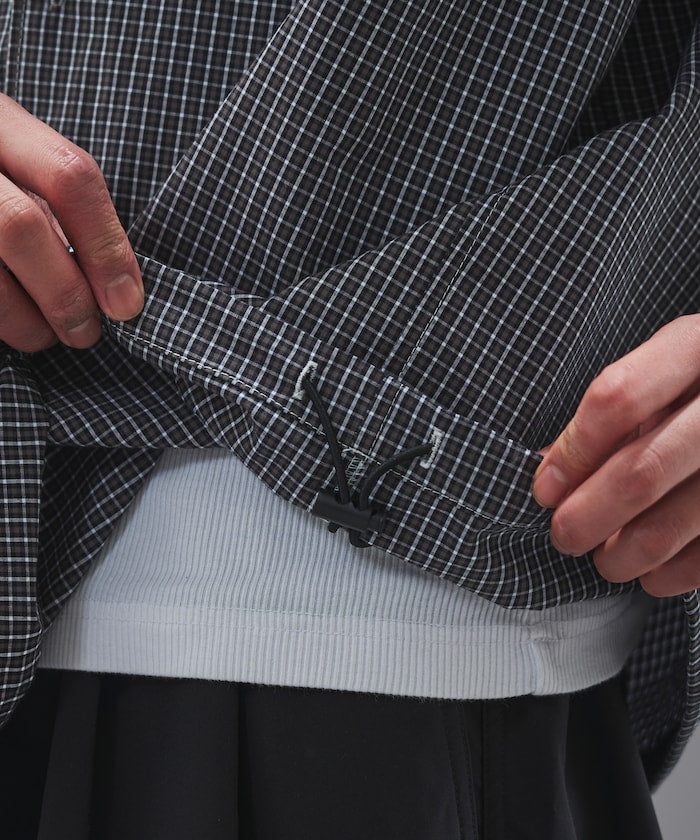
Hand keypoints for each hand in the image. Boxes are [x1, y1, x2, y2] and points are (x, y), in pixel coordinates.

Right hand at [0, 93, 142, 351]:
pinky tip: (9, 324)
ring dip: (24, 319)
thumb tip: (114, 286)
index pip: (69, 176)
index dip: (106, 247)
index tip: (127, 302)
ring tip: (45, 335)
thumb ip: (59, 207)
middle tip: (85, 331)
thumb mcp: (19, 161)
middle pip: (19, 225)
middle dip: (64, 293)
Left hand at [532, 315, 699, 596]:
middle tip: (563, 534)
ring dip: (623, 554)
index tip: (546, 487)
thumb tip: (551, 476)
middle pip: (642, 470)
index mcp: (695, 348)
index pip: (619, 398)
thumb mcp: (666, 371)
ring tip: (604, 558)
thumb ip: (612, 416)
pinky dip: (668, 574)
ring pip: (672, 524)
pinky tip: (651, 571)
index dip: (574, 451)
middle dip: (587, 515)